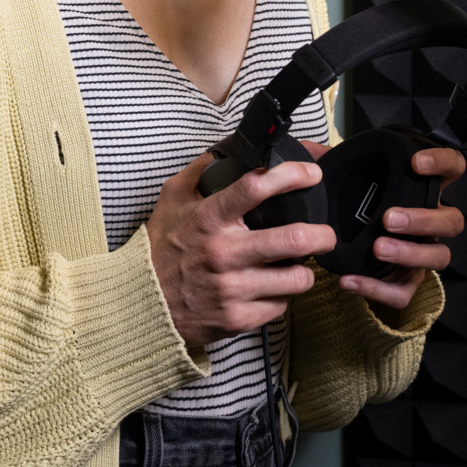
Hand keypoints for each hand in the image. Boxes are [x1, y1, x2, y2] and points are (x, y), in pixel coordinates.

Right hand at [144, 153, 338, 350]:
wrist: (142, 302)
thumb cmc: (160, 248)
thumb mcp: (172, 199)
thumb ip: (200, 171)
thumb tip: (229, 149)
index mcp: (209, 218)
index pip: (257, 186)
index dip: (293, 174)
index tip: (311, 174)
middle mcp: (224, 252)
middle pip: (294, 240)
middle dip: (322, 235)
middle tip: (325, 233)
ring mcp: (232, 289)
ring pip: (297, 279)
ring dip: (304, 271)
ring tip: (297, 265)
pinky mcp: (238, 318)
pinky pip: (280, 305)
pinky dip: (280, 296)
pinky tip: (270, 288)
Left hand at [302, 142, 466, 318]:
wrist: (343, 252)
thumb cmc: (352, 209)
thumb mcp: (345, 183)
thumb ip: (333, 164)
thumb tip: (313, 150)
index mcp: (421, 192)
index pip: (451, 168)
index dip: (442, 163)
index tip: (415, 163)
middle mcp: (430, 224)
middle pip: (452, 221)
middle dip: (424, 220)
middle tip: (388, 218)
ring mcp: (421, 255)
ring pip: (438, 256)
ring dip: (410, 253)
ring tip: (377, 248)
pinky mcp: (405, 284)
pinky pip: (403, 293)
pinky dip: (377, 289)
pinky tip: (350, 280)